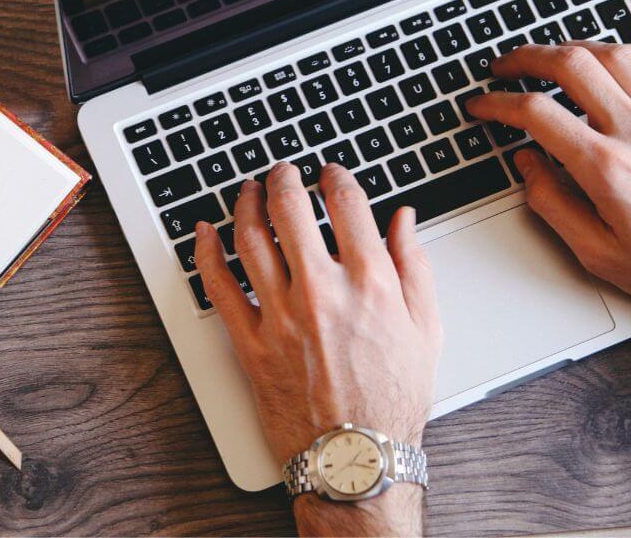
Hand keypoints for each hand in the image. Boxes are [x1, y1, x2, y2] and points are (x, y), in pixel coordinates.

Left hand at [194, 163, 440, 536]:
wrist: (356, 458)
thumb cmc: (393, 399)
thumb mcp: (426, 329)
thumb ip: (415, 266)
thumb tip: (404, 220)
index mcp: (370, 284)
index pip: (346, 204)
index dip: (335, 177)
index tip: (330, 173)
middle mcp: (322, 292)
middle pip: (289, 209)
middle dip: (283, 179)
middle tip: (282, 171)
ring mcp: (281, 316)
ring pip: (249, 239)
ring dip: (245, 205)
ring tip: (247, 191)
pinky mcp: (251, 343)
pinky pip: (217, 287)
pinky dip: (205, 253)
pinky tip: (204, 233)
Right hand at [466, 41, 630, 341]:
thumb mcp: (597, 253)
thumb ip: (552, 204)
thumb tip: (527, 165)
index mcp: (607, 168)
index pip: (536, 113)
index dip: (497, 103)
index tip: (482, 105)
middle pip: (571, 65)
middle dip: (527, 57)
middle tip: (505, 66)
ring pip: (613, 54)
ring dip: (573, 48)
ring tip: (551, 57)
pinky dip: (623, 54)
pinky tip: (608, 62)